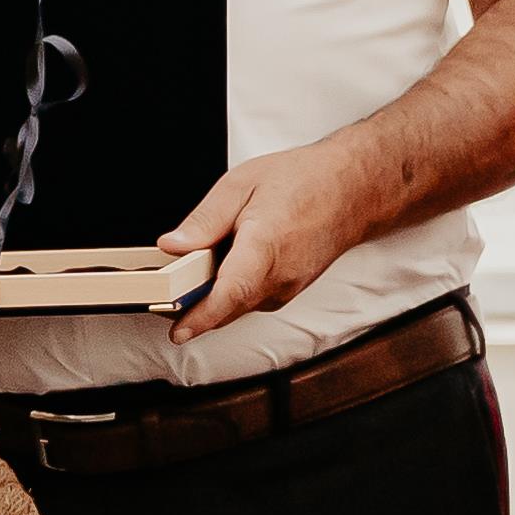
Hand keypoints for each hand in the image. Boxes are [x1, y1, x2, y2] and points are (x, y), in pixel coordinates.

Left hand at [165, 141, 377, 339]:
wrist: (351, 191)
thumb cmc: (302, 182)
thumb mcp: (242, 184)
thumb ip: (205, 219)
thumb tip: (172, 245)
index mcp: (266, 245)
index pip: (230, 293)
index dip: (201, 317)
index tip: (177, 332)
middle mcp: (280, 276)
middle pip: (227, 307)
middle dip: (193, 308)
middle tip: (163, 297)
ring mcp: (287, 289)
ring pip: (238, 306)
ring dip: (212, 298)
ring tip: (193, 273)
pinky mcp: (288, 292)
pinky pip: (251, 301)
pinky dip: (231, 292)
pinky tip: (224, 269)